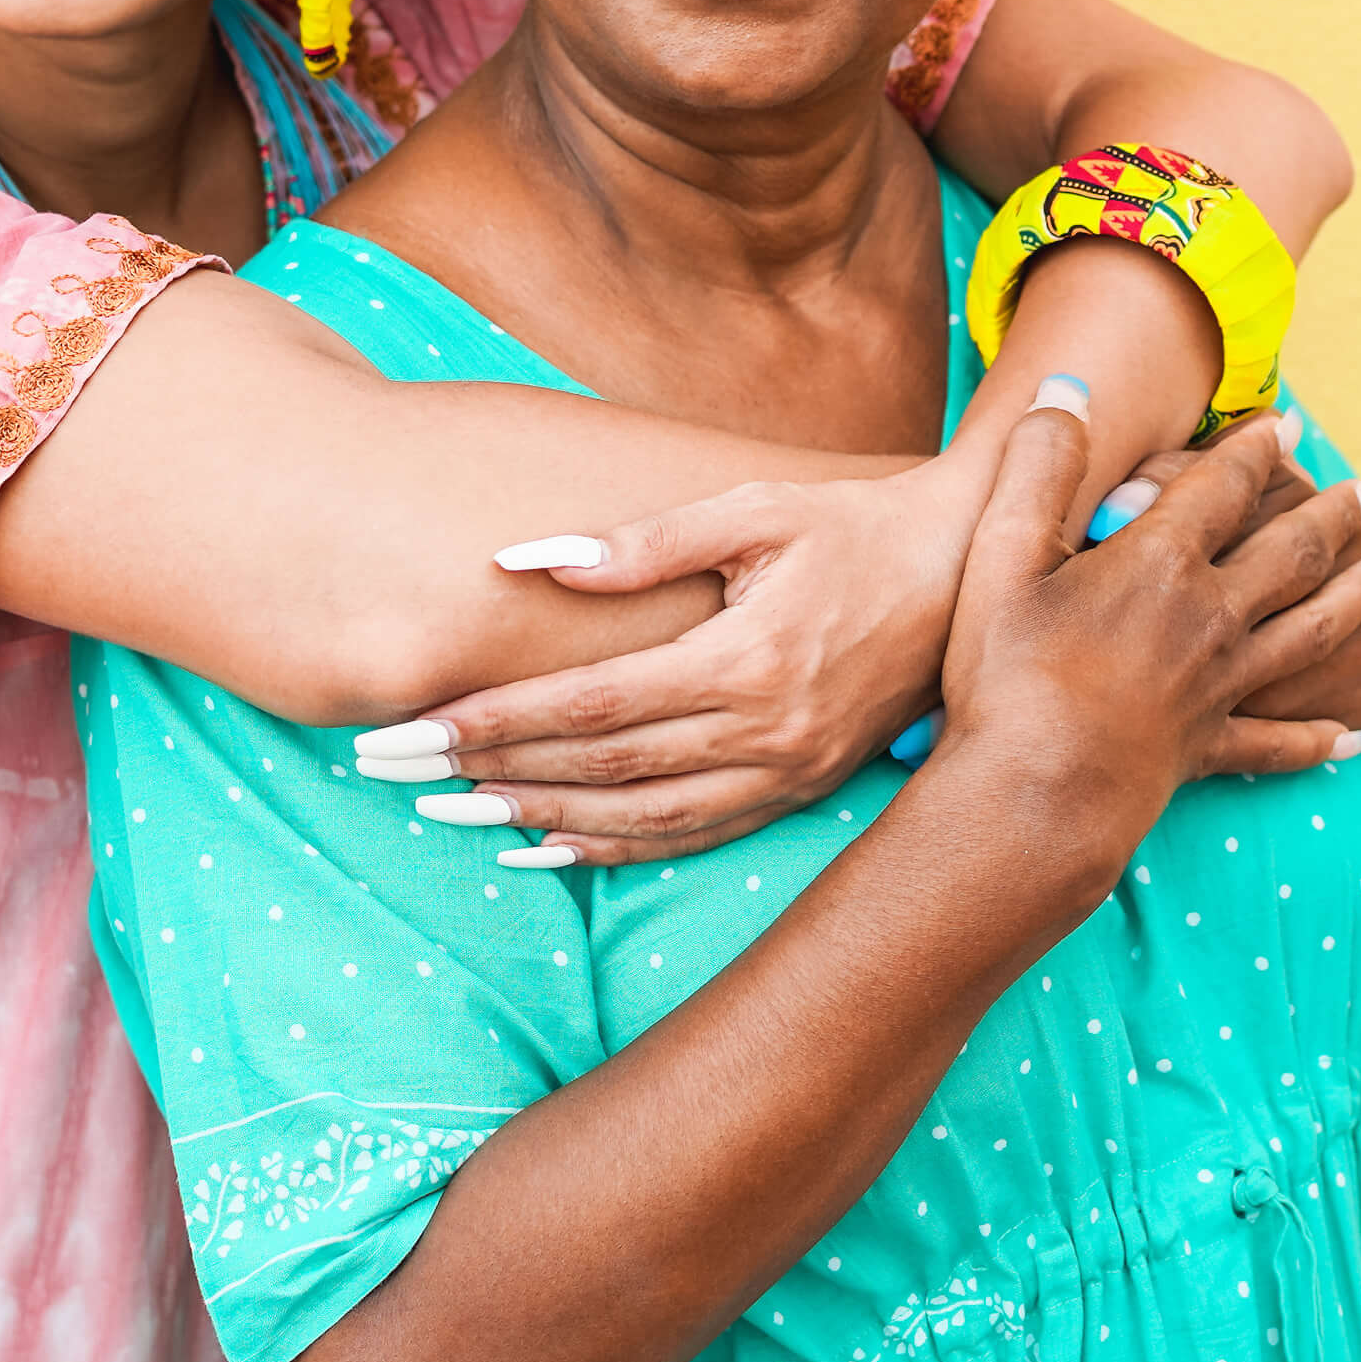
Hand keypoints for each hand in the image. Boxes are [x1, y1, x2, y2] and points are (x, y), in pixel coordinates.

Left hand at [351, 463, 972, 865]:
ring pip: (639, 818)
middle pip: (600, 768)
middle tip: (397, 774)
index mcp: (749, 658)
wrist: (963, 575)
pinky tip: (545, 850)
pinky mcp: (797, 791)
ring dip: (537, 822)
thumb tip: (531, 561)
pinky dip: (610, 851)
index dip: (498, 718)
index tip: (417, 725)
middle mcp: (765, 731)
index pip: (593, 702)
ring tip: (450, 818)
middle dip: (489, 772)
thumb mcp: (755, 510)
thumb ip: (644, 542)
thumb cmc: (852, 526)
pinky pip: (689, 838)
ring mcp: (785, 772)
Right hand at [924, 396, 1360, 884]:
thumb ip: (1038, 467)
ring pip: (1314, 630)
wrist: (1032, 802)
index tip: (1289, 426)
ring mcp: (1220, 685)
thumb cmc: (1005, 678)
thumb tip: (1064, 388)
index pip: (1223, 488)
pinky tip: (1355, 737)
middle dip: (1339, 511)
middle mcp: (1209, 617)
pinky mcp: (1211, 749)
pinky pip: (1280, 741)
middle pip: (1293, 551)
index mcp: (1161, 563)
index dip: (1256, 451)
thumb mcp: (1001, 556)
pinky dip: (1321, 739)